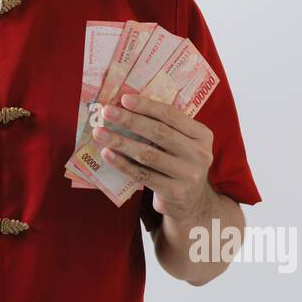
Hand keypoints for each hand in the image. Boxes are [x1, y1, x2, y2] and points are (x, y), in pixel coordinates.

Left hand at [91, 92, 214, 221]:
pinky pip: (142, 174)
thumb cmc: (179, 163)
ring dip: (121, 142)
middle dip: (130, 120)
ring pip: (148, 154)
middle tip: (106, 112)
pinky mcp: (174, 192)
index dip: (147, 106)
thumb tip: (125, 107)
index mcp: (202, 135)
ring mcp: (188, 175)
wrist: (192, 203)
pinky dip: (122, 164)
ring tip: (100, 133)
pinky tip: (107, 154)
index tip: (124, 99)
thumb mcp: (182, 144)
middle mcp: (199, 154)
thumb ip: (165, 127)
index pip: (172, 115)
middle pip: (159, 132)